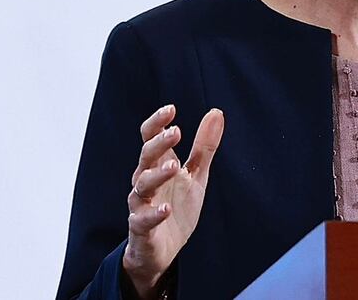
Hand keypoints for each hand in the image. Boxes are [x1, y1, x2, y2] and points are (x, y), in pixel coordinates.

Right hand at [123, 104, 224, 298]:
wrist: (164, 248)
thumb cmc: (177, 205)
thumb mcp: (196, 174)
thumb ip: (204, 146)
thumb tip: (216, 112)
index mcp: (157, 165)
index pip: (150, 138)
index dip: (157, 123)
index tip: (171, 109)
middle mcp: (145, 181)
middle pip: (146, 157)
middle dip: (159, 143)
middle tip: (176, 132)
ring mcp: (141, 205)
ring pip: (141, 185)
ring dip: (157, 174)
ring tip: (174, 166)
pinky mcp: (141, 228)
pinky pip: (142, 219)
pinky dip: (153, 213)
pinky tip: (166, 208)